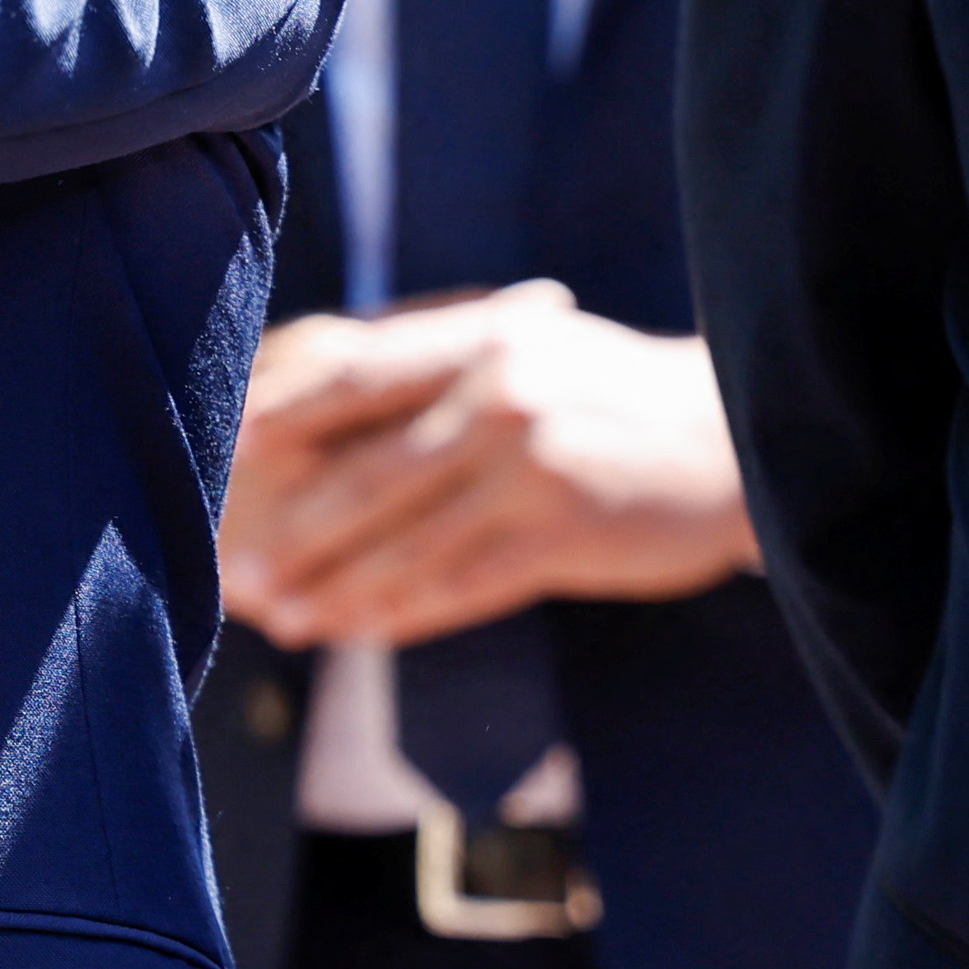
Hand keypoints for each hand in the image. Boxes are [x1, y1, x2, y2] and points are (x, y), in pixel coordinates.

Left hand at [220, 282, 756, 647]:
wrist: (738, 437)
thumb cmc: (612, 396)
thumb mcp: (533, 348)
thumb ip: (444, 364)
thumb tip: (327, 391)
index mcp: (483, 337)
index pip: (358, 374)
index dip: (286, 415)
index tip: (230, 454)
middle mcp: (500, 394)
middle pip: (367, 472)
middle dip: (295, 529)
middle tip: (236, 570)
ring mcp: (530, 466)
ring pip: (406, 541)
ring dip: (337, 588)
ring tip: (284, 619)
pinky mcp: (561, 533)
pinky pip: (460, 585)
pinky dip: (402, 612)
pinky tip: (360, 631)